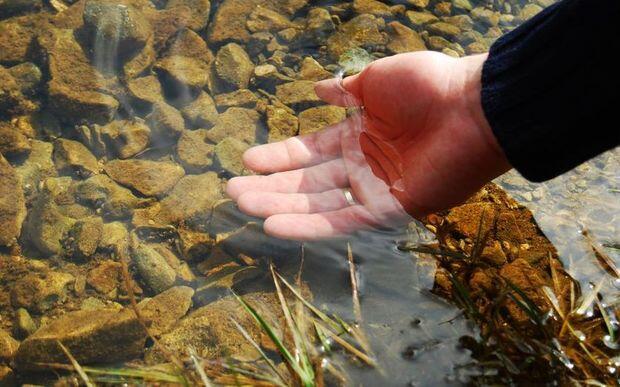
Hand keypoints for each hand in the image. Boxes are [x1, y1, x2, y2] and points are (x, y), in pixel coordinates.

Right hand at [226, 52, 510, 239]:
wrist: (472, 106)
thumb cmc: (427, 86)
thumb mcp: (377, 79)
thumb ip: (346, 91)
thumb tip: (317, 89)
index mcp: (357, 134)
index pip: (308, 151)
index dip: (279, 156)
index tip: (247, 160)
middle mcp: (361, 165)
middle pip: (306, 181)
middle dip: (270, 186)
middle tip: (232, 191)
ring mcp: (373, 189)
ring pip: (317, 203)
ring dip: (280, 206)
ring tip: (243, 206)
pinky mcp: (388, 209)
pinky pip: (342, 220)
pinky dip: (309, 226)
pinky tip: (275, 224)